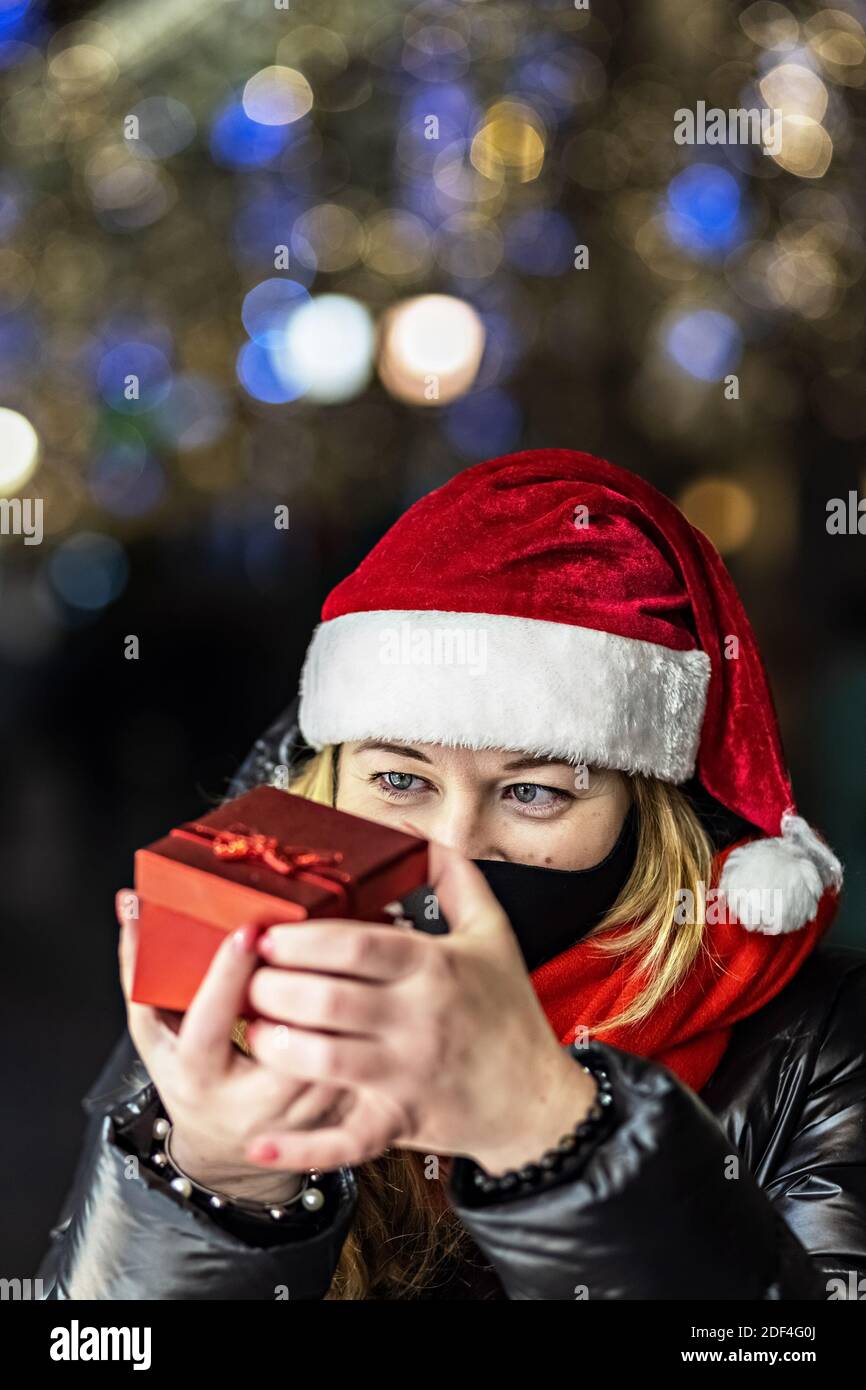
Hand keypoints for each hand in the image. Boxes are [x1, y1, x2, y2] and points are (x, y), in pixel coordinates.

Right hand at [115, 890, 354, 1197]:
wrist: (221, 1143)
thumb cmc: (187, 1073)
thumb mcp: (154, 1030)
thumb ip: (141, 968)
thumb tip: (130, 903)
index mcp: (197, 1076)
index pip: (208, 1024)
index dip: (227, 978)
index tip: (247, 931)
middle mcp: (246, 1104)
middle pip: (280, 1039)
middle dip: (299, 986)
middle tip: (314, 936)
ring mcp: (292, 1117)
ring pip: (327, 1055)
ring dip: (338, 1005)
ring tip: (347, 954)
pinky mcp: (331, 1120)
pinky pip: (353, 1068)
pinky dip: (360, 1029)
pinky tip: (366, 988)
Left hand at [241, 843, 596, 1174]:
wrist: (537, 1099)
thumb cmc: (506, 1010)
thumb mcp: (492, 930)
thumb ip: (453, 873)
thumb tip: (407, 831)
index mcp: (434, 966)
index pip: (355, 944)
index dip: (301, 938)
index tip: (267, 933)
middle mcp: (418, 1019)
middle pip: (327, 1000)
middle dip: (273, 988)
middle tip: (249, 979)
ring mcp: (408, 1074)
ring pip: (324, 1061)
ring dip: (276, 1044)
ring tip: (253, 1028)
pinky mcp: (400, 1121)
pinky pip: (344, 1141)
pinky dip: (300, 1148)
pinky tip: (259, 1140)